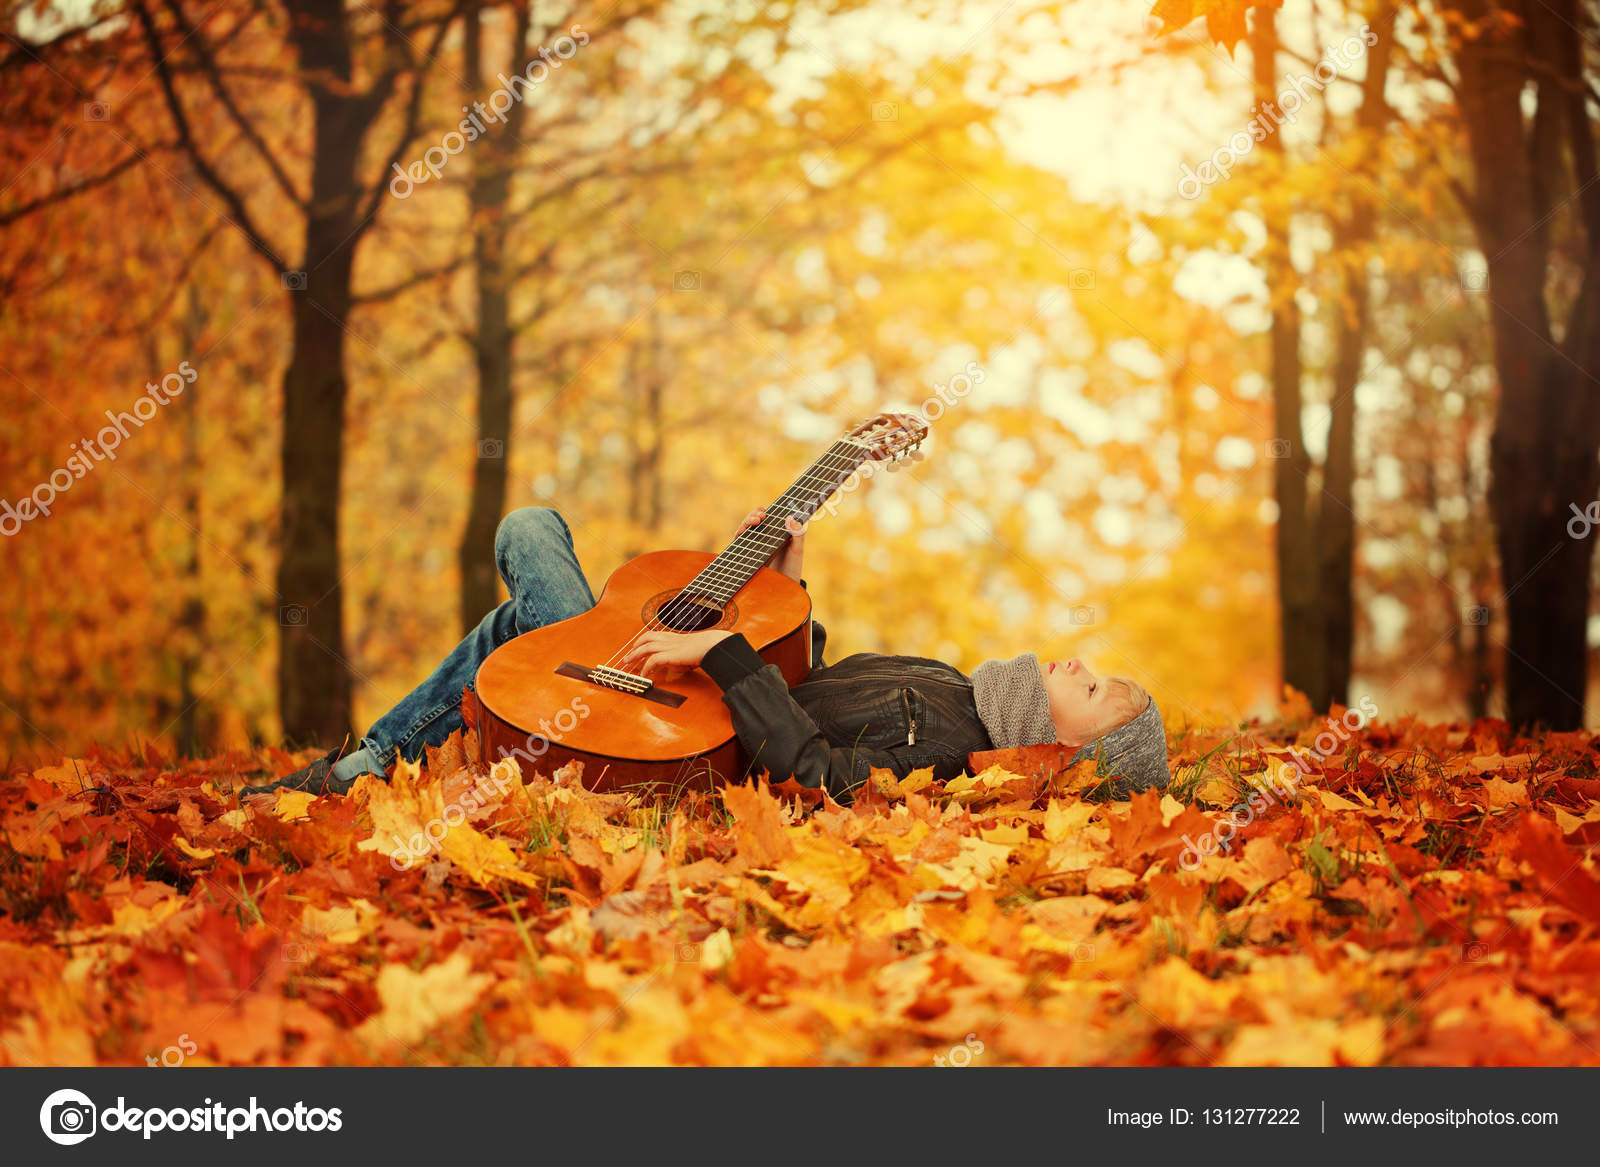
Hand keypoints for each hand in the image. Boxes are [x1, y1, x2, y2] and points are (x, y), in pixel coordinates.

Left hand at [619, 629, 734, 680]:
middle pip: (645, 639)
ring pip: (645, 648)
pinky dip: (645, 667)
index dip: (642, 641)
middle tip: (627, 657)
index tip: (636, 647)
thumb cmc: (705, 647)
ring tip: (627, 663)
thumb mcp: (689, 650)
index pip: (652, 635)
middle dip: (634, 648)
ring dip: (634, 655)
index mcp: (672, 636)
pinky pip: (652, 661)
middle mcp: (668, 639)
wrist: (711, 645)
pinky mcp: (669, 655)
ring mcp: (668, 646)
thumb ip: (680, 655)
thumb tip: (675, 664)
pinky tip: (643, 674)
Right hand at [737, 506, 805, 581]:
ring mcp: (755, 546)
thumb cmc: (793, 566)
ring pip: (744, 531)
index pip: (765, 517)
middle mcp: (763, 537)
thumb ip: (798, 534)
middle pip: (752, 522)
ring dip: (744, 524)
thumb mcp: (797, 549)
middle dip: (752, 516)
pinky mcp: (748, 556)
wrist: (786, 587)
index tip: (763, 510)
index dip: (761, 511)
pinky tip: (741, 534)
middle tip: (760, 517)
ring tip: (752, 523)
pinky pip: (740, 545)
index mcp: (775, 532)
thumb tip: (791, 518)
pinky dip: (738, 537)